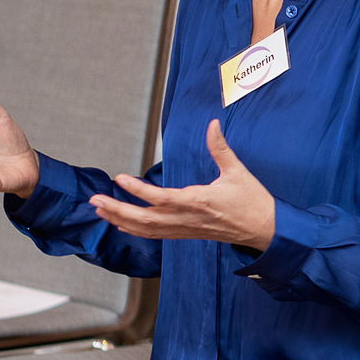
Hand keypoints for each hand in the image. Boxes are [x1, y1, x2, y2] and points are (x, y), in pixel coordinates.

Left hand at [89, 120, 274, 248]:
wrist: (264, 229)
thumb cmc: (252, 201)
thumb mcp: (237, 171)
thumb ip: (220, 148)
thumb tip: (212, 124)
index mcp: (199, 201)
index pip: (161, 198)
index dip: (138, 190)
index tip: (119, 178)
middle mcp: (187, 219)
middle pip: (145, 219)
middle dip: (117, 210)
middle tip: (95, 200)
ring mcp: (185, 229)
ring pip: (146, 230)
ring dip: (120, 220)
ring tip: (100, 210)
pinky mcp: (186, 233)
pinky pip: (155, 235)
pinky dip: (135, 230)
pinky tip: (121, 223)